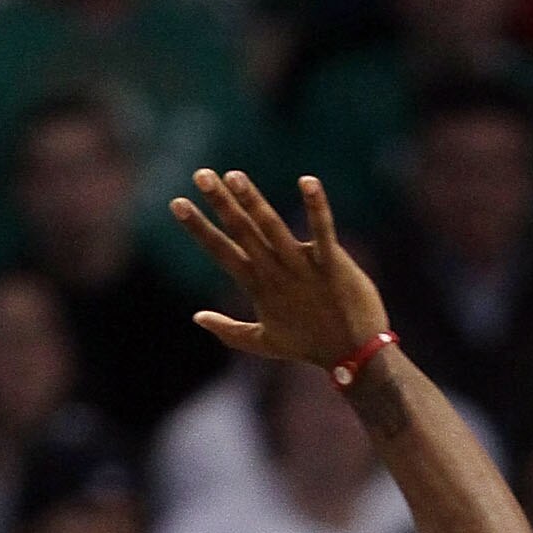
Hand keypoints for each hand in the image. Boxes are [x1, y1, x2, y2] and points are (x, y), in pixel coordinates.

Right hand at [170, 169, 389, 370]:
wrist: (355, 358)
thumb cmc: (309, 347)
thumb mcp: (264, 343)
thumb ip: (228, 330)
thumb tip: (196, 317)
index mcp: (258, 287)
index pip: (222, 251)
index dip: (198, 228)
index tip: (176, 202)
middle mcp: (277, 274)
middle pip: (243, 232)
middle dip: (221, 203)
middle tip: (201, 174)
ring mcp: (305, 268)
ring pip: (274, 228)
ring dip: (254, 201)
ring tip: (235, 175)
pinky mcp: (333, 264)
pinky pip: (324, 231)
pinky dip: (316, 207)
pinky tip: (307, 180)